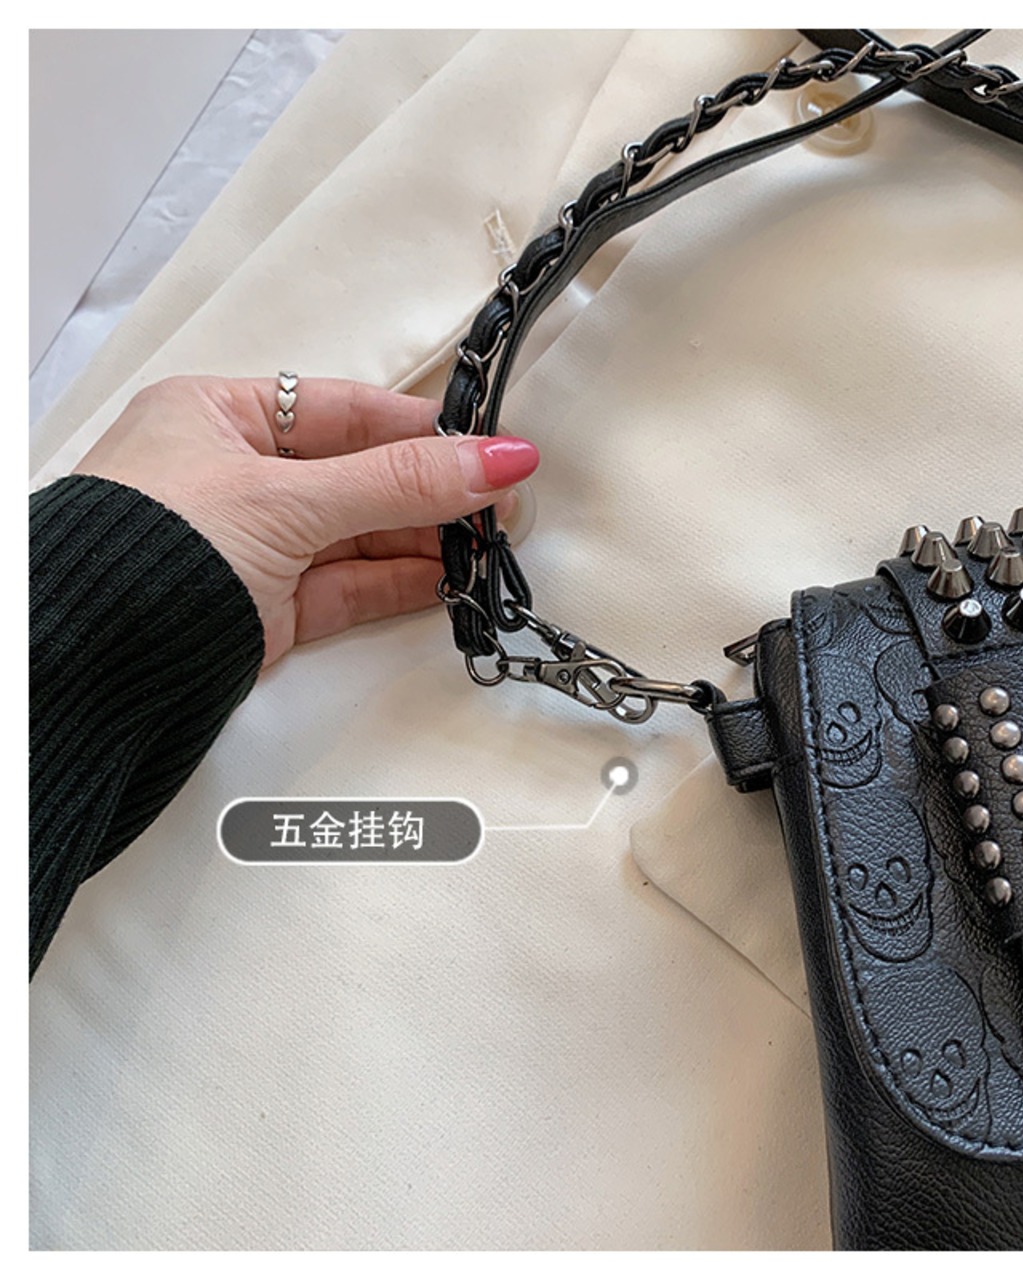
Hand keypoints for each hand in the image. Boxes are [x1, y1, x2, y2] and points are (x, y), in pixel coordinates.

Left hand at [74, 375, 538, 667]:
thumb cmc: (152, 550)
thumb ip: (399, 481)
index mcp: (217, 418)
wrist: (95, 664)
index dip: (419, 428)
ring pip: (360, 535)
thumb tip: (495, 459)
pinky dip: (401, 584)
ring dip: (426, 540)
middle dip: (432, 489)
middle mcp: (234, 477)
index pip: (342, 410)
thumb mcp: (287, 497)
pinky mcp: (268, 607)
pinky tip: (449, 578)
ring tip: (489, 543)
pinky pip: (350, 586)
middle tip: (501, 500)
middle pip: (359, 475)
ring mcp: (253, 545)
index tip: (486, 444)